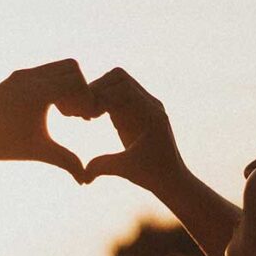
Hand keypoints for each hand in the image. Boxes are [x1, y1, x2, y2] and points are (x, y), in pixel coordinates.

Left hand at [0, 59, 98, 181]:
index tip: (85, 120)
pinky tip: (50, 108)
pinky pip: (45, 71)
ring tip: (64, 113)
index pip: (77, 83)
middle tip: (77, 114)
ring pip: (58, 67)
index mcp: (38, 93)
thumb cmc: (4, 145)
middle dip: (80, 89)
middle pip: (72, 68)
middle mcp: (30, 77)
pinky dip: (54, 84)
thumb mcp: (39, 152)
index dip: (87, 100)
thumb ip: (66, 161)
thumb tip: (86, 181)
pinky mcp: (16, 76)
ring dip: (67, 85)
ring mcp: (22, 74)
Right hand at [83, 68, 189, 192]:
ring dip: (100, 92)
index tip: (86, 117)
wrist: (173, 178)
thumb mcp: (127, 170)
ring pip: (118, 81)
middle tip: (84, 112)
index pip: (121, 88)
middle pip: (118, 77)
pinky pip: (120, 93)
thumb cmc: (153, 176)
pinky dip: (104, 99)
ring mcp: (146, 105)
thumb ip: (104, 167)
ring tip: (88, 114)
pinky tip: (94, 117)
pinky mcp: (139, 110)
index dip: (99, 97)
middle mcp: (151, 105)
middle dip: (97, 90)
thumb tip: (82, 174)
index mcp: (150, 115)